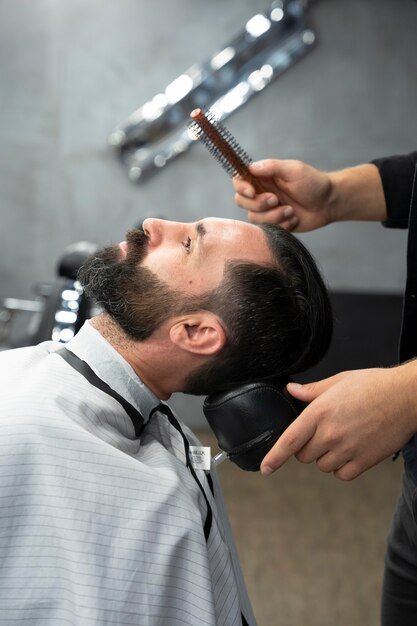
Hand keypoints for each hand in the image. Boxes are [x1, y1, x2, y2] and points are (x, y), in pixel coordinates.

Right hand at [233, 159, 332, 231]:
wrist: (329, 203)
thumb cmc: (314, 183)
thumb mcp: (294, 170)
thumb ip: (271, 166)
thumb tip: (250, 167)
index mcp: (264, 178)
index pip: (239, 181)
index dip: (241, 187)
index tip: (252, 191)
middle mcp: (262, 193)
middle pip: (241, 201)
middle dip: (258, 204)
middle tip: (277, 200)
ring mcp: (267, 210)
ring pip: (254, 217)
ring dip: (273, 216)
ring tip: (291, 211)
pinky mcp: (275, 224)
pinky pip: (267, 229)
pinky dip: (282, 225)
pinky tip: (294, 218)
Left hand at [260, 365, 416, 480]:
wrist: (405, 397)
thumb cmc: (373, 385)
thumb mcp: (338, 381)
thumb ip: (312, 390)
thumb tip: (292, 390)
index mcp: (320, 412)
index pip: (289, 440)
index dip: (274, 457)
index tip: (266, 468)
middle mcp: (331, 433)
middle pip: (304, 455)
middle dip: (307, 447)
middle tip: (322, 432)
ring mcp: (348, 449)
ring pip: (322, 466)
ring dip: (325, 457)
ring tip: (340, 438)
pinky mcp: (364, 461)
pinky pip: (342, 475)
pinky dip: (342, 468)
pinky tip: (349, 452)